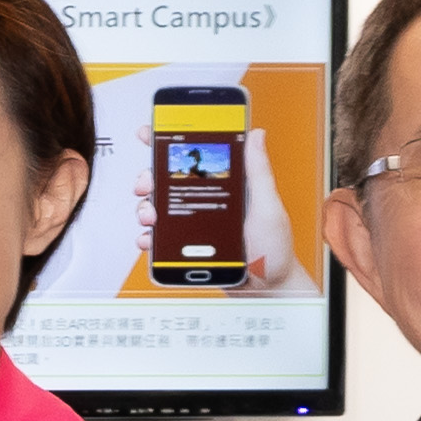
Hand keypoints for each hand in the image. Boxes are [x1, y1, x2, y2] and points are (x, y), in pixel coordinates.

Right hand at [144, 129, 309, 295]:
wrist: (266, 289)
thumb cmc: (274, 250)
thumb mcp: (269, 206)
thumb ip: (259, 171)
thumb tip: (256, 134)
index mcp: (226, 185)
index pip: (198, 155)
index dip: (172, 140)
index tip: (154, 131)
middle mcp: (207, 200)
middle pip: (168, 179)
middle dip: (150, 176)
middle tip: (147, 182)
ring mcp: (194, 223)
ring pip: (158, 206)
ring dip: (146, 207)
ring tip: (152, 215)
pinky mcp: (185, 245)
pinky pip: (159, 237)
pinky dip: (148, 236)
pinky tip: (150, 238)